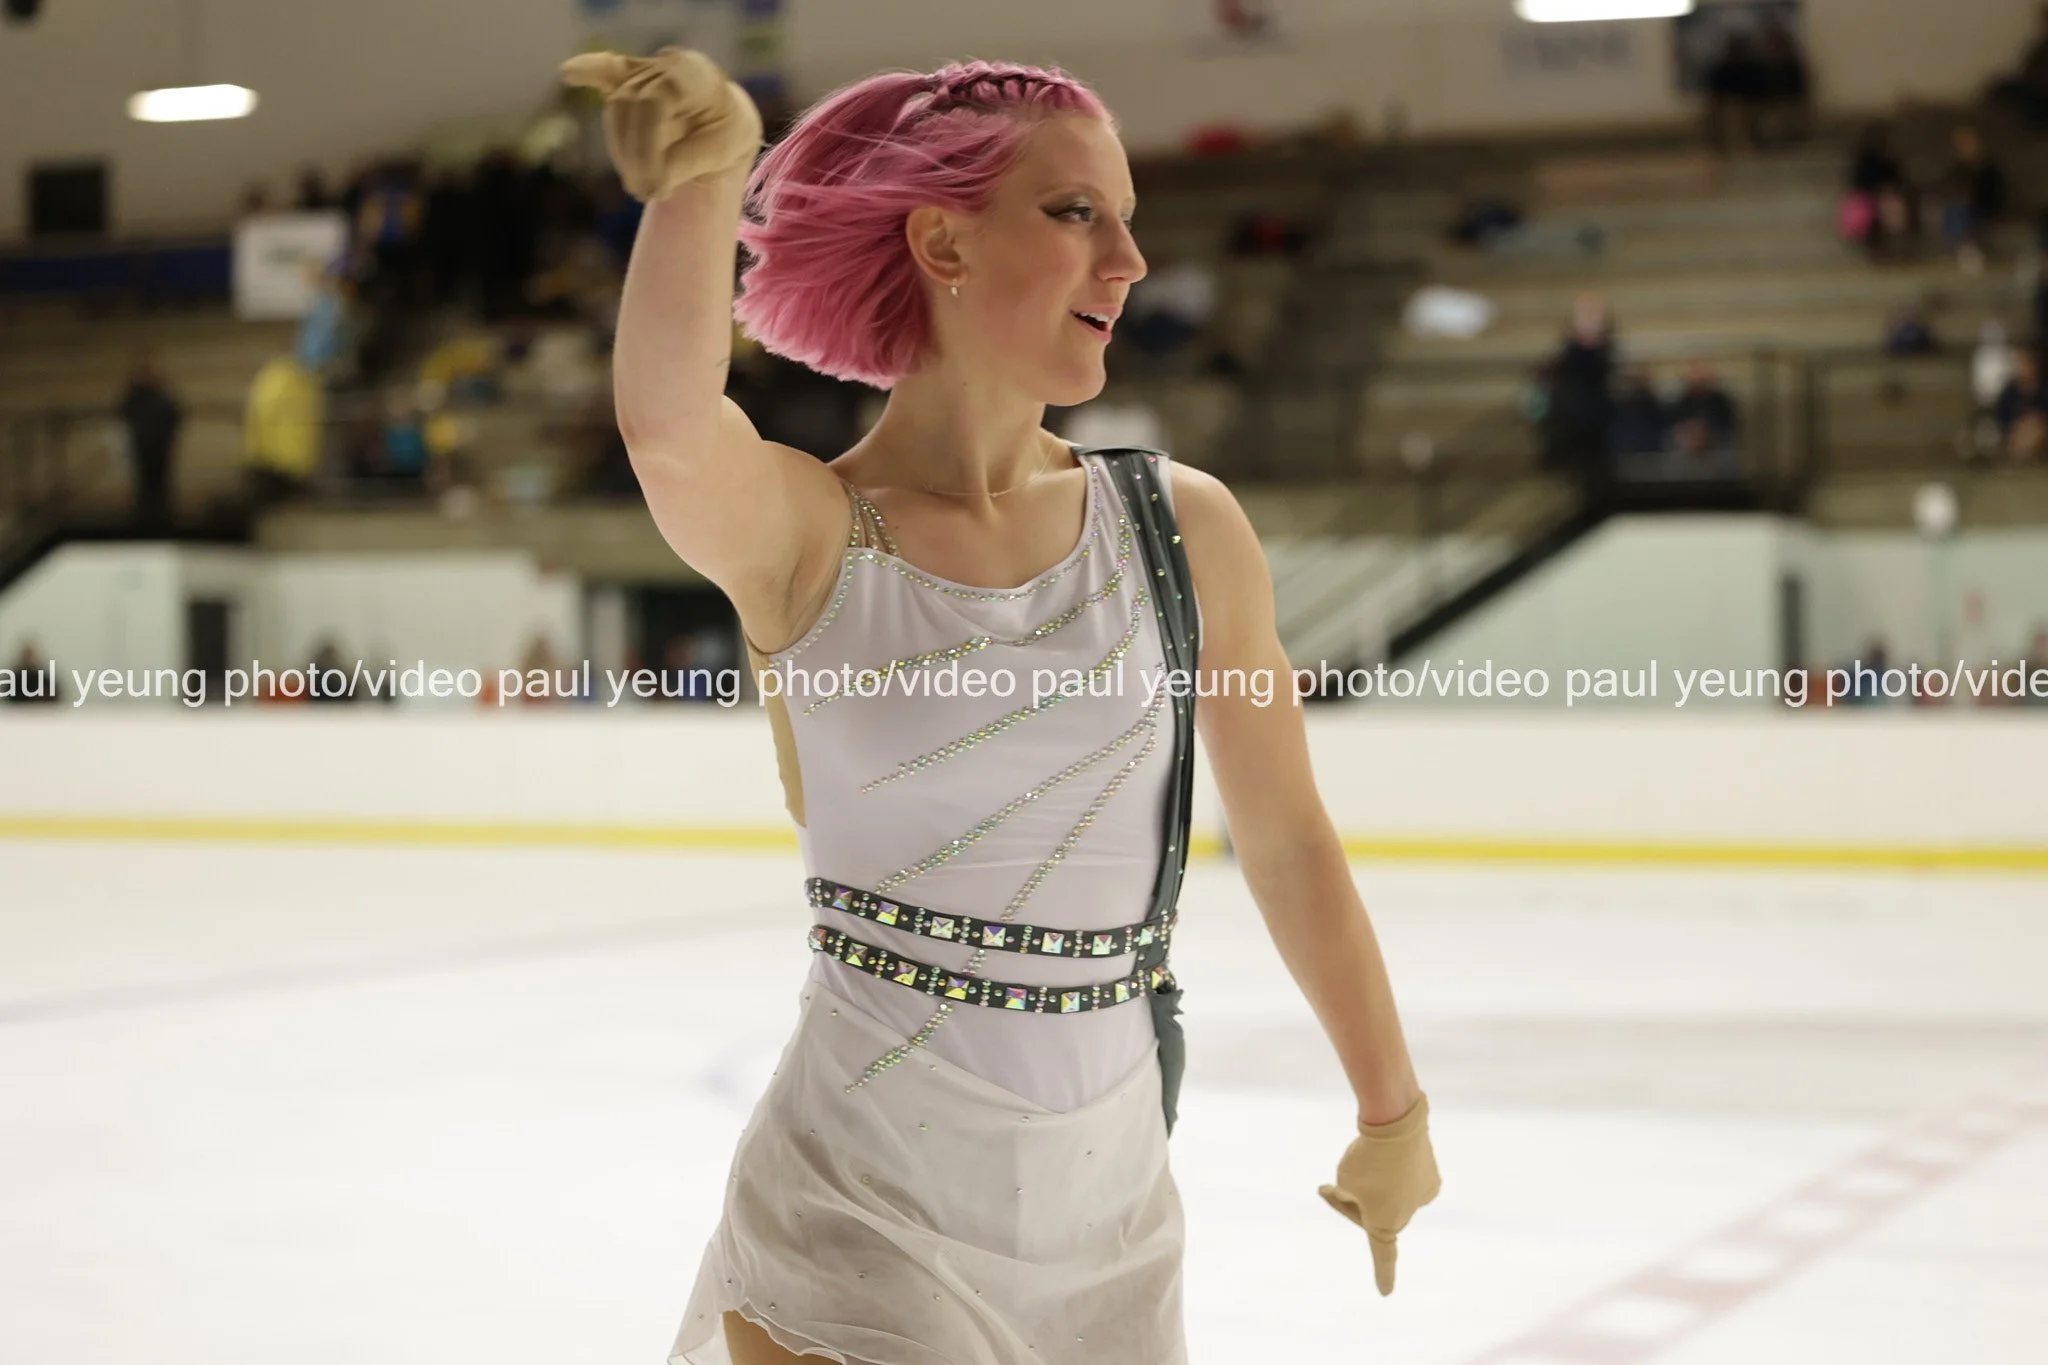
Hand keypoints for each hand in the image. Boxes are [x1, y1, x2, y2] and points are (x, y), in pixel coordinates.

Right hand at [559, 47, 763, 201]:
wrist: (724, 121)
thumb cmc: (725, 136)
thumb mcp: (721, 153)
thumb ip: (686, 162)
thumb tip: (652, 181)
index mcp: (696, 76)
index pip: (655, 102)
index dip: (646, 146)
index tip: (655, 188)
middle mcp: (668, 65)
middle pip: (629, 104)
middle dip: (635, 156)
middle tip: (647, 194)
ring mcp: (646, 69)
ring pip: (615, 108)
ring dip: (622, 152)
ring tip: (641, 186)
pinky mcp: (626, 78)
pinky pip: (605, 71)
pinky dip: (588, 72)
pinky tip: (570, 72)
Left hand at [1318, 1091, 1440, 1295]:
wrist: (1397, 1122)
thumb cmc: (1366, 1158)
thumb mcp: (1346, 1179)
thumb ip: (1350, 1193)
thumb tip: (1363, 1190)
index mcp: (1386, 1224)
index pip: (1382, 1254)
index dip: (1383, 1275)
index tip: (1385, 1293)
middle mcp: (1409, 1212)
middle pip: (1374, 1212)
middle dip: (1353, 1201)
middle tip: (1325, 1186)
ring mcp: (1422, 1192)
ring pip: (1388, 1190)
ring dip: (1375, 1179)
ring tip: (1367, 1156)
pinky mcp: (1429, 1171)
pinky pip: (1402, 1172)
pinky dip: (1391, 1164)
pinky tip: (1388, 1149)